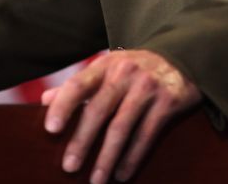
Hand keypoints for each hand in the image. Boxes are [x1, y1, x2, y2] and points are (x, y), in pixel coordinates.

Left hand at [41, 49, 200, 183]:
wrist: (183, 57)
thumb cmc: (136, 68)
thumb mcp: (109, 68)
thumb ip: (80, 84)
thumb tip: (44, 100)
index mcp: (106, 66)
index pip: (78, 84)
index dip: (63, 106)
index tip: (50, 130)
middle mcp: (126, 73)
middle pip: (99, 110)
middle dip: (82, 141)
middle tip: (69, 167)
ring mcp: (148, 87)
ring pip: (122, 127)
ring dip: (107, 157)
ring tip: (96, 180)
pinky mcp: (168, 101)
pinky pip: (147, 134)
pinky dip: (133, 157)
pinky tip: (122, 174)